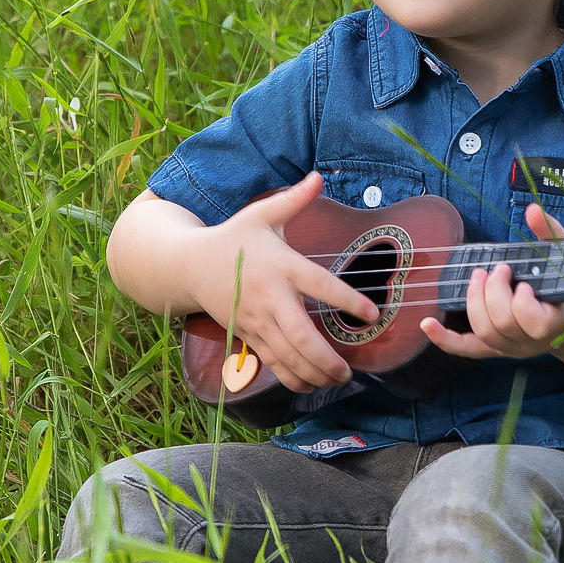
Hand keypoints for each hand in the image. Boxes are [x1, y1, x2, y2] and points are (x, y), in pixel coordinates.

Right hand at [185, 171, 377, 393]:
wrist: (190, 265)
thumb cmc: (234, 238)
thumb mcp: (262, 215)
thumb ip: (294, 200)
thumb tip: (319, 176)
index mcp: (282, 266)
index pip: (319, 285)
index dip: (347, 300)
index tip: (373, 314)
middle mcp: (270, 297)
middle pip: (300, 335)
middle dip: (326, 358)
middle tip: (349, 370)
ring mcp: (257, 320)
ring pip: (287, 356)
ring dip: (313, 373)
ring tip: (337, 380)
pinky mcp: (248, 334)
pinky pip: (272, 362)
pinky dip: (292, 378)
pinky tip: (312, 386)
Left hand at [419, 202, 563, 361]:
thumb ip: (550, 233)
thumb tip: (532, 210)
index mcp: (556, 322)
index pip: (535, 322)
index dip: (522, 302)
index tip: (523, 282)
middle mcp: (533, 342)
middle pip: (503, 325)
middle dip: (493, 293)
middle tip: (497, 270)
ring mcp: (512, 348)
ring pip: (484, 333)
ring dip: (474, 302)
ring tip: (478, 277)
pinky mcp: (494, 349)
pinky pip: (466, 349)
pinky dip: (444, 338)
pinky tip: (427, 323)